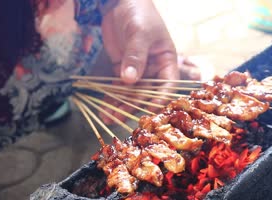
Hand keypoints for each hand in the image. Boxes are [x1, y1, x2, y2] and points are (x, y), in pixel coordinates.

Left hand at [99, 0, 178, 123]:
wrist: (121, 2)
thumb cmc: (139, 13)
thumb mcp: (140, 33)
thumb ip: (135, 56)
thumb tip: (129, 80)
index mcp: (167, 61)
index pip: (167, 85)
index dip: (158, 99)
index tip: (146, 111)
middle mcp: (154, 69)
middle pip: (147, 93)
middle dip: (134, 105)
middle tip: (120, 116)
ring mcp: (138, 70)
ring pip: (132, 93)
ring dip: (121, 104)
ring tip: (108, 117)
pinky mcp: (123, 69)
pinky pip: (119, 86)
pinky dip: (112, 96)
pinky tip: (104, 107)